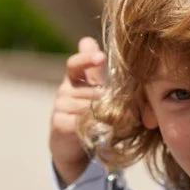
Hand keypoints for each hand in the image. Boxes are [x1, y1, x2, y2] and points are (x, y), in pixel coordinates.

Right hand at [50, 37, 105, 185]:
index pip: (75, 64)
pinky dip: (98, 127)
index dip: (87, 59)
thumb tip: (91, 42)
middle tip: (129, 110)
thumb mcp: (95, 92)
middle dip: (113, 101)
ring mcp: (60, 107)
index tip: (101, 57)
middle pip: (94, 91)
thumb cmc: (89, 116)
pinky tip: (104, 132)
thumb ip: (98, 72)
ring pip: (92, 107)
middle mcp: (64, 90)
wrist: (73, 148)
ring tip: (119, 123)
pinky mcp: (59, 124)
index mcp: (74, 79)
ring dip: (109, 116)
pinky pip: (84, 122)